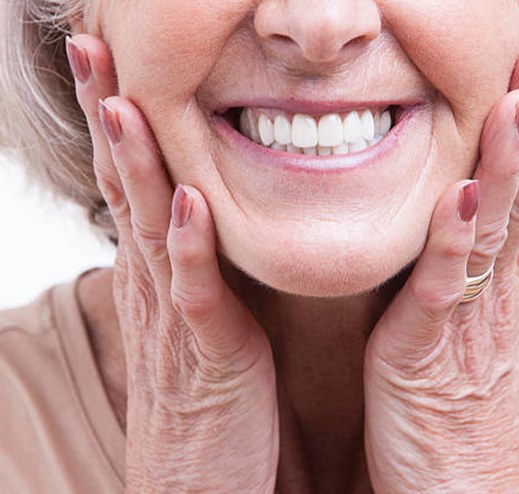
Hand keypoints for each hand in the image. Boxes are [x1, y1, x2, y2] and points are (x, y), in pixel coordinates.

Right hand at [66, 35, 277, 492]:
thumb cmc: (205, 396)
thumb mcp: (195, 317)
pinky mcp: (207, 358)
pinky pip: (195, 295)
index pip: (130, 184)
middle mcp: (154, 287)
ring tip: (124, 102)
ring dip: (135, 166)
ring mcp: (175, 321)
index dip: (118, 122)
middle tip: (93, 49)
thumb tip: (197, 214)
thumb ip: (194, 267)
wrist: (197, 480)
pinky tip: (187, 202)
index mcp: (158, 275)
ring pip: (148, 230)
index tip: (112, 63)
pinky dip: (189, 248)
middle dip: (108, 117)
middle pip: (124, 189)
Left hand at [364, 30, 518, 492]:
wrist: (453, 486)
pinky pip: (444, 288)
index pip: (517, 184)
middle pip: (515, 191)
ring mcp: (466, 319)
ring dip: (506, 162)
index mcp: (495, 279)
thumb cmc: (455, 399)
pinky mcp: (429, 351)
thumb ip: (491, 257)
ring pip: (491, 228)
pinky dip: (455, 240)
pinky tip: (464, 194)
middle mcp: (490, 290)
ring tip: (518, 98)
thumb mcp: (478, 319)